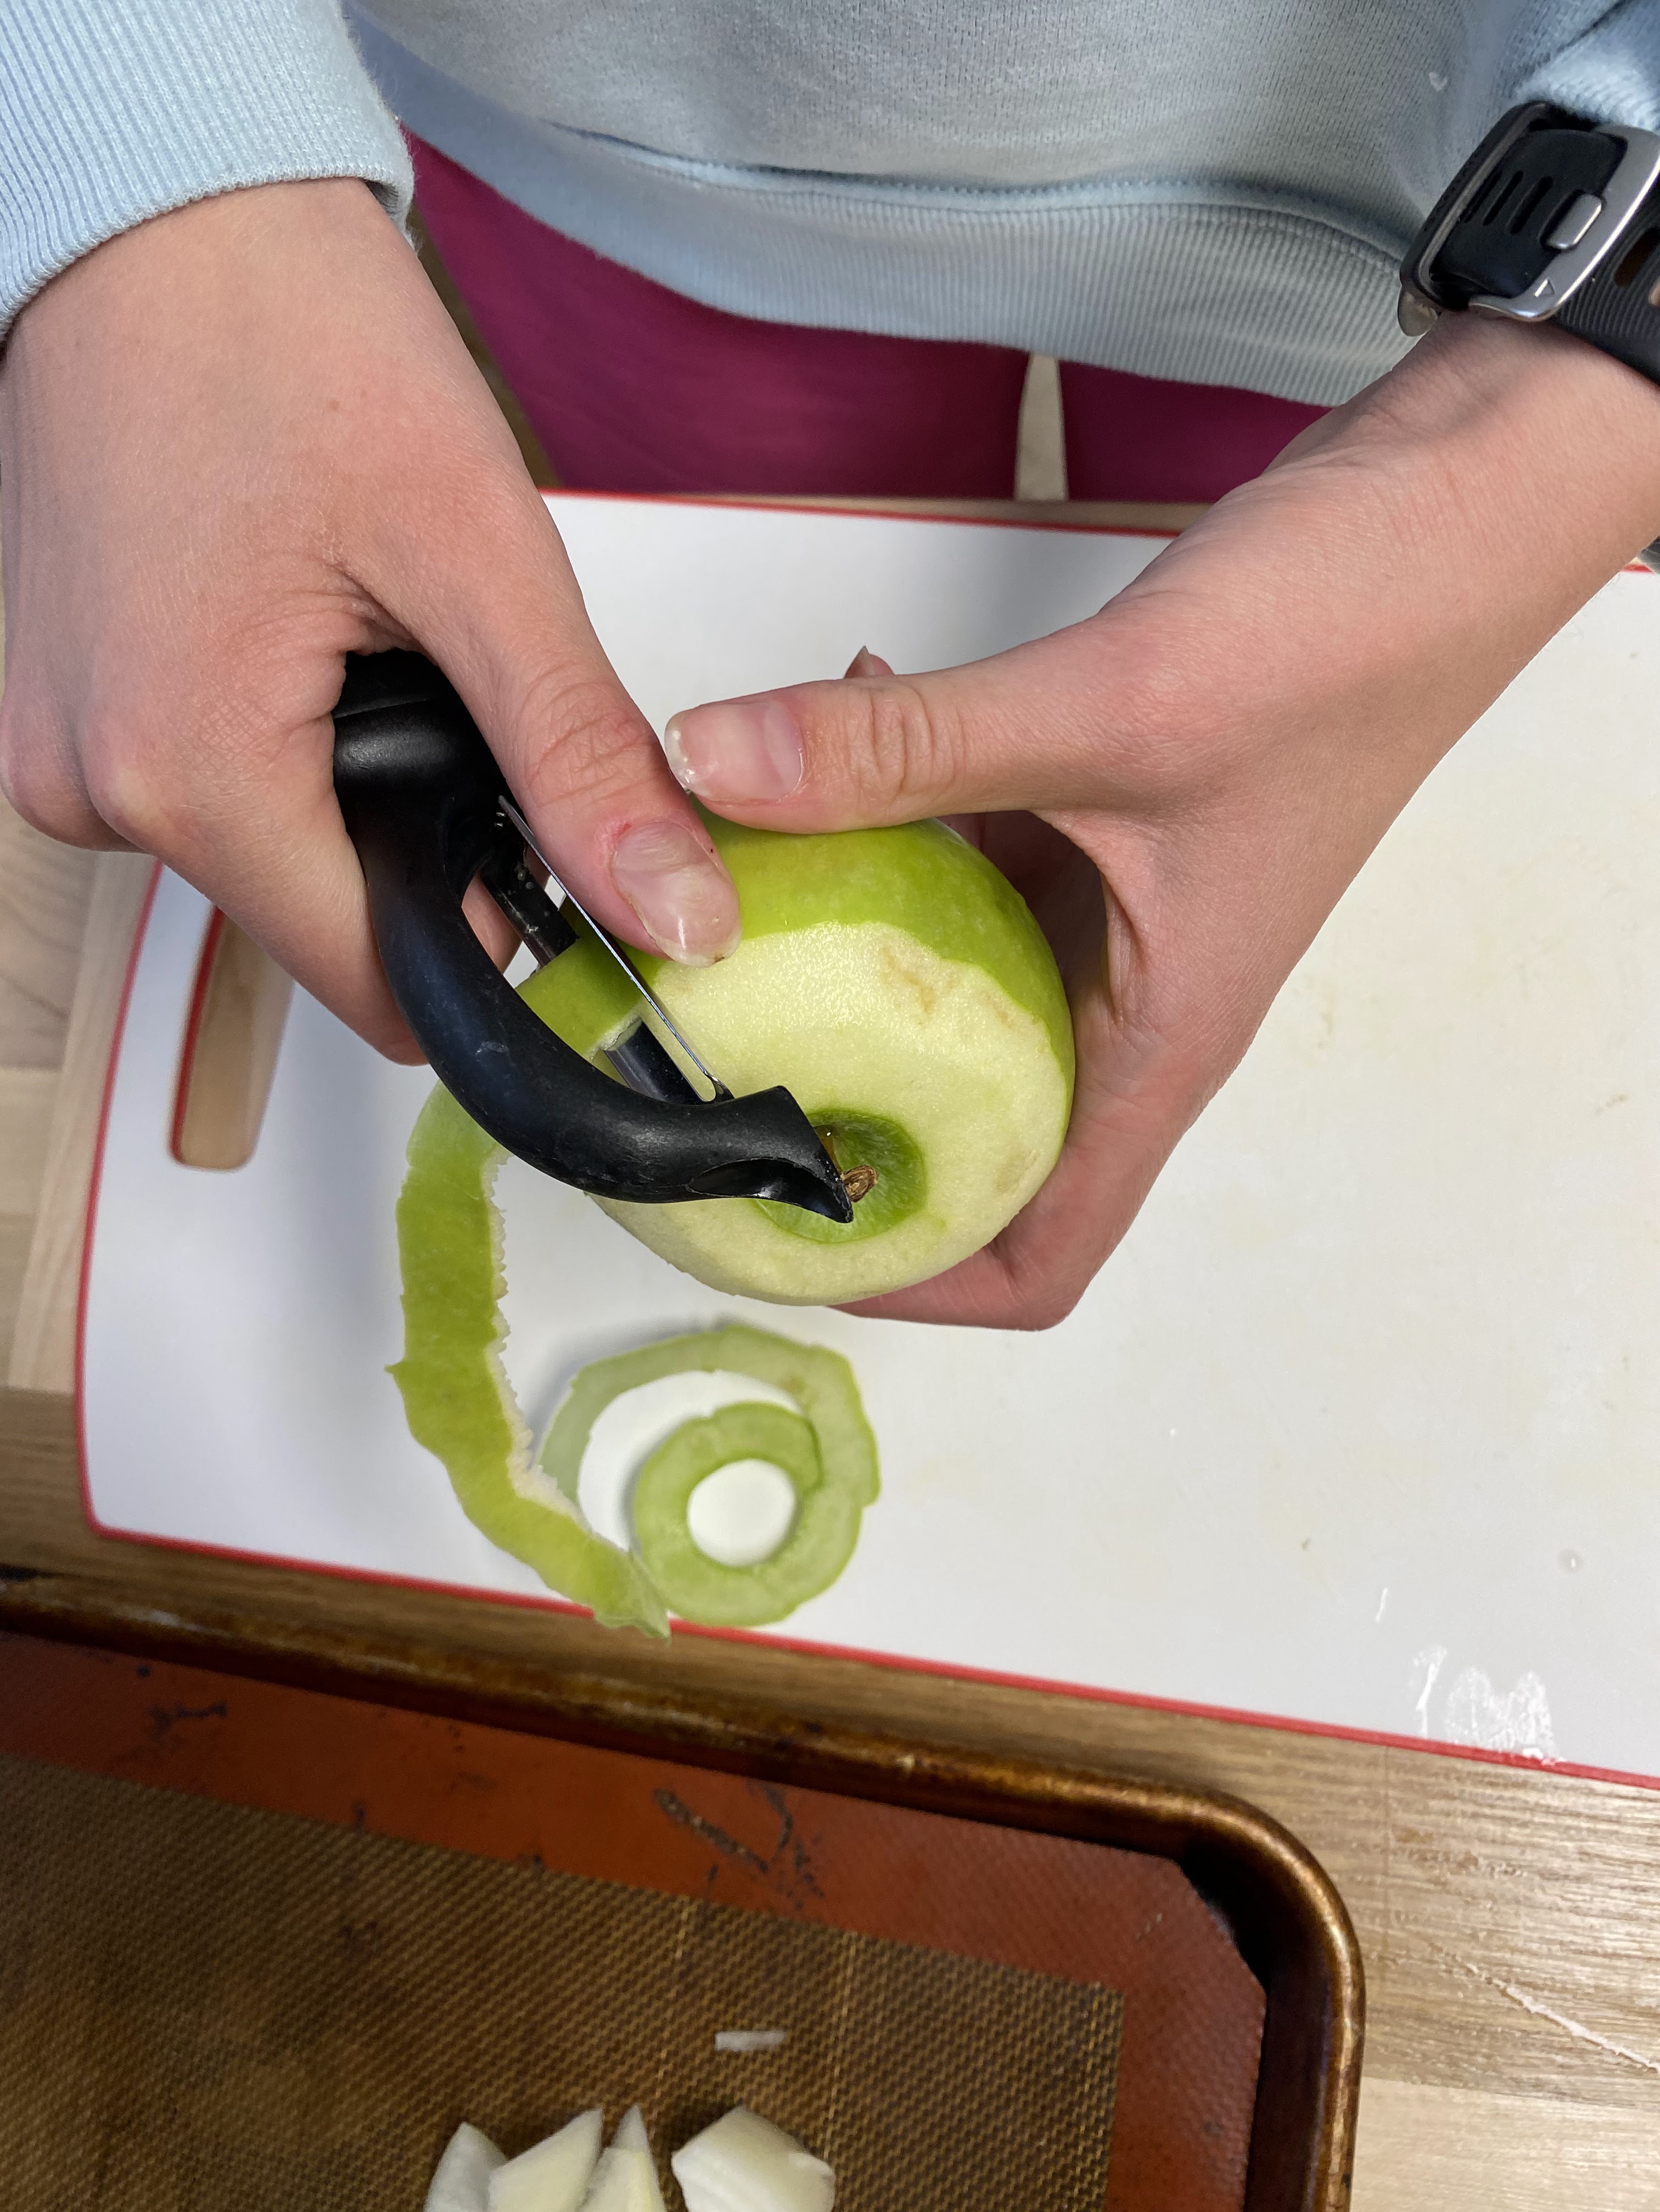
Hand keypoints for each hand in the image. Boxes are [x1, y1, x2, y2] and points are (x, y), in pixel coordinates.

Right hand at [0, 180, 738, 1060]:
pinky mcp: (63, 715)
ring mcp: (64, 755)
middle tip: (465, 699)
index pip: (384, 987)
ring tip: (369, 638)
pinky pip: (210, 789)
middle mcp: (96, 789)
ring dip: (357, 787)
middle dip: (428, 847)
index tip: (569, 889)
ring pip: (274, 859)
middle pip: (330, 923)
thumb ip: (578, 761)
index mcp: (190, 770)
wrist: (160, 206)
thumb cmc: (288, 329)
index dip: (501, 956)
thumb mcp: (477, 556)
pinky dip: (283, 743)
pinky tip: (300, 630)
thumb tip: (674, 914)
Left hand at [663, 315, 1659, 1327]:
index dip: (913, 1276)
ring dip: (836, 942)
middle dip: (832, 1111)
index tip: (780, 1238)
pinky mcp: (1088, 812)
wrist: (1446, 508)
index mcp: (1157, 1044)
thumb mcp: (1111, 709)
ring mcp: (1104, 906)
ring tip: (721, 886)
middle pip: (966, 1131)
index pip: (1037, 1249)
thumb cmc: (1355, 638)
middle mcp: (1124, 998)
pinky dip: (881, 812)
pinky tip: (817, 728)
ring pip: (943, 980)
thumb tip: (708, 771)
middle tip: (692, 1069)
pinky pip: (957, 854)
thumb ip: (902, 749)